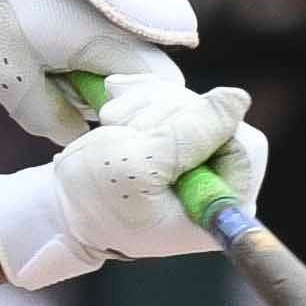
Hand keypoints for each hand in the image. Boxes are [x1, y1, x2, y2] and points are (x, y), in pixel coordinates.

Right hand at [0, 84, 265, 281]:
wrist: (65, 202)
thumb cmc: (96, 197)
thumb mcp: (140, 164)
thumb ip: (192, 132)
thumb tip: (239, 99)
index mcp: (222, 207)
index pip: (240, 142)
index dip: (194, 128)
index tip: (150, 141)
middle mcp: (221, 183)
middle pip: (216, 117)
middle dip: (163, 115)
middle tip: (123, 133)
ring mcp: (202, 160)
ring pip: (193, 103)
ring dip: (146, 106)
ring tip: (114, 128)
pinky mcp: (181, 140)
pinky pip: (176, 99)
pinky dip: (144, 98)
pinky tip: (118, 114)